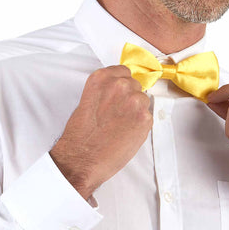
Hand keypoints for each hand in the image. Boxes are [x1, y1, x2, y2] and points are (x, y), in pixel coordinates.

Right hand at [50, 65, 151, 198]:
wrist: (82, 158)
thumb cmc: (81, 134)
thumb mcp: (88, 100)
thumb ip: (106, 90)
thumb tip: (121, 90)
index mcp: (102, 78)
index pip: (124, 71)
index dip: (122, 85)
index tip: (119, 94)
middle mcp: (120, 85)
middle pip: (135, 85)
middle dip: (129, 98)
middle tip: (117, 114)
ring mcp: (134, 100)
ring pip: (143, 100)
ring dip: (136, 111)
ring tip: (120, 126)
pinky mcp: (145, 118)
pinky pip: (148, 117)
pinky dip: (140, 126)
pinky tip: (126, 133)